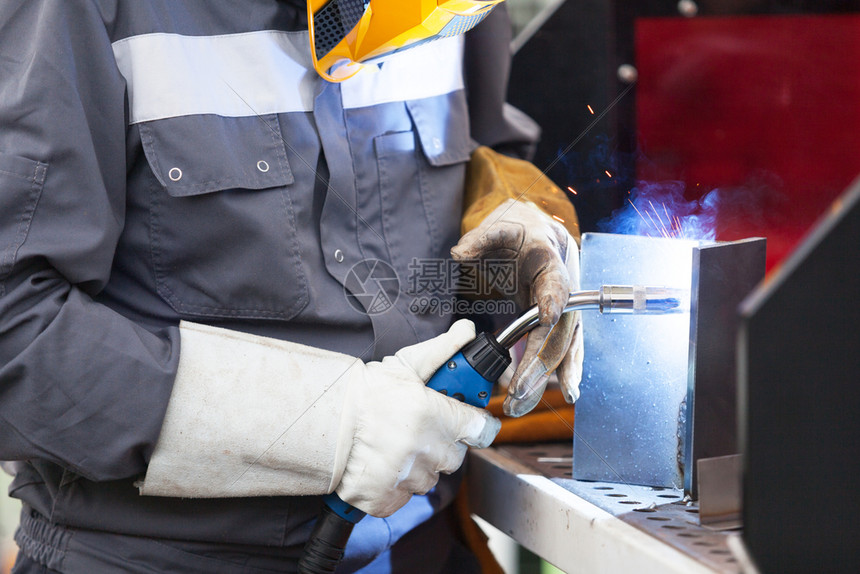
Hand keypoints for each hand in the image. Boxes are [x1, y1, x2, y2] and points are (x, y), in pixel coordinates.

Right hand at [335, 319, 499, 516]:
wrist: (323, 420)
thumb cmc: (365, 392)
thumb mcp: (406, 365)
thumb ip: (443, 349)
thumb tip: (467, 330)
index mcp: (435, 416)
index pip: (480, 429)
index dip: (473, 423)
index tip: (465, 421)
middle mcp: (425, 451)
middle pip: (454, 457)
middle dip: (441, 445)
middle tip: (416, 430)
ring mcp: (406, 478)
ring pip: (428, 479)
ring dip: (417, 466)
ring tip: (392, 446)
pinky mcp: (386, 500)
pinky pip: (404, 496)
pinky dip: (394, 486)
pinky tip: (380, 464)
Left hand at [451, 199, 582, 416]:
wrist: (534, 238)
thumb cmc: (516, 235)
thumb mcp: (497, 230)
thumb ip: (480, 240)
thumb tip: (460, 253)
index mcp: (550, 265)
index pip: (556, 284)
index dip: (553, 299)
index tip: (547, 315)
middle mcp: (562, 294)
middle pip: (560, 333)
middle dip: (540, 364)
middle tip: (519, 388)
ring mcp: (562, 315)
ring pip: (562, 352)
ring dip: (544, 381)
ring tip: (520, 404)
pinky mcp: (553, 330)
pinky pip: (557, 357)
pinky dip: (552, 378)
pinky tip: (538, 398)